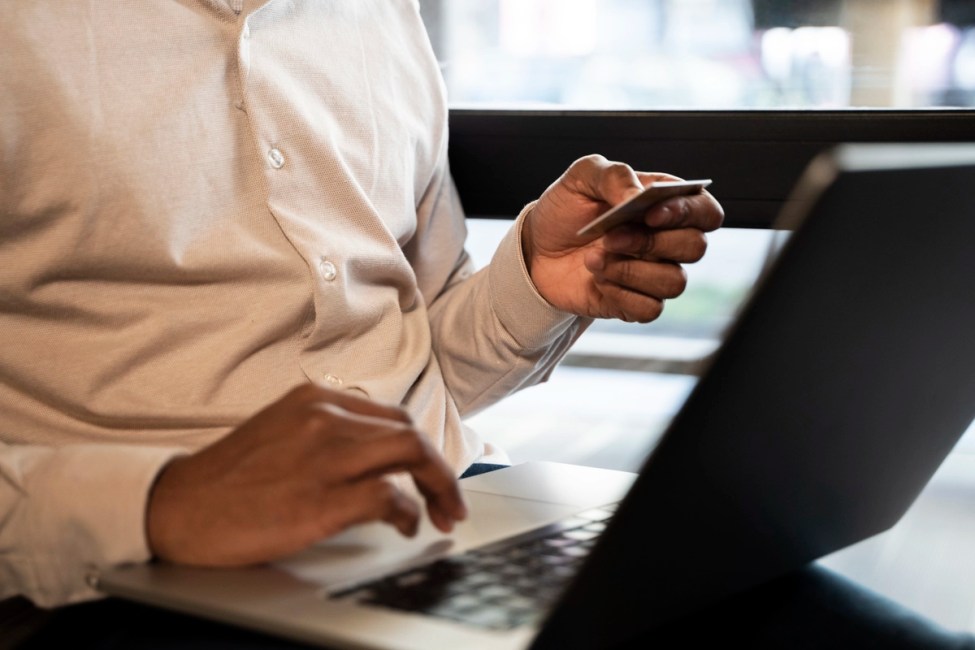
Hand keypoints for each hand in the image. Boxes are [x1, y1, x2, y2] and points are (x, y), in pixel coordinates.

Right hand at [146, 384, 466, 565]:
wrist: (176, 507)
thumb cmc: (228, 479)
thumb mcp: (281, 431)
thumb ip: (326, 432)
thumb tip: (376, 456)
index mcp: (315, 401)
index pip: (390, 417)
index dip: (420, 448)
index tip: (430, 474)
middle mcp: (324, 419)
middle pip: (409, 433)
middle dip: (441, 470)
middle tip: (450, 501)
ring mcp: (323, 456)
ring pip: (411, 453)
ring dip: (438, 487)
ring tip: (442, 514)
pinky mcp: (320, 498)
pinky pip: (388, 497)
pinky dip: (406, 512)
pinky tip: (403, 526)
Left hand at [522, 154, 723, 321]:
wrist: (537, 249)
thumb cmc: (567, 210)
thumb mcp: (583, 177)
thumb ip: (614, 176)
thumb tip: (638, 197)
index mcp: (666, 205)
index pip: (706, 212)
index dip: (688, 213)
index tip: (651, 214)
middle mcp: (669, 241)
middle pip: (695, 247)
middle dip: (649, 243)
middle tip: (609, 237)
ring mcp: (656, 274)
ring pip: (675, 282)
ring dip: (630, 271)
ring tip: (594, 259)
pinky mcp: (638, 303)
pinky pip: (650, 308)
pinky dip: (620, 295)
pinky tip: (597, 280)